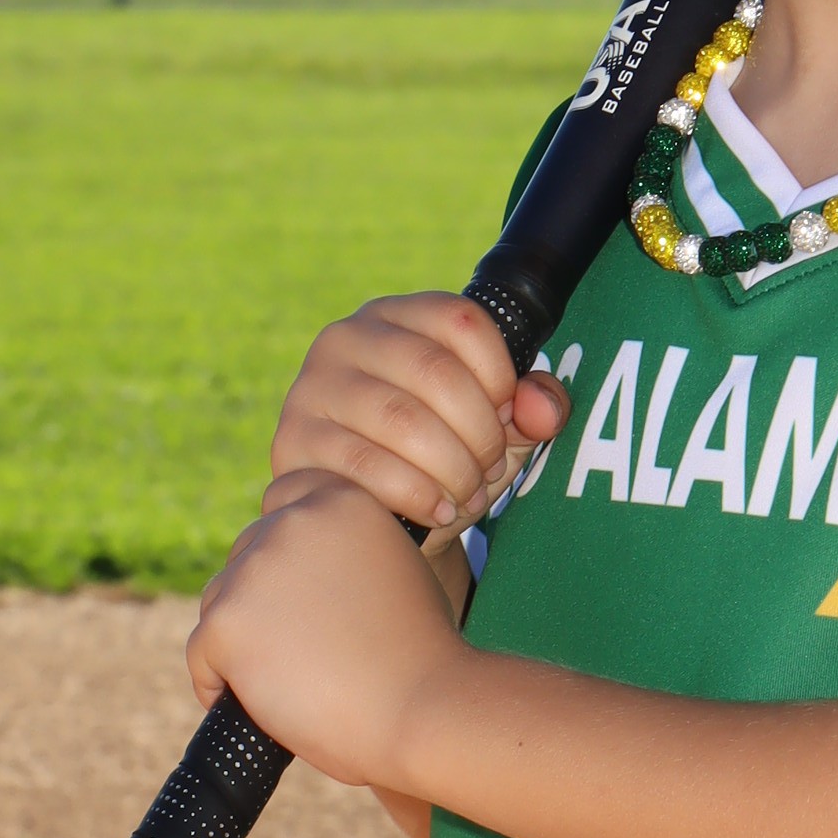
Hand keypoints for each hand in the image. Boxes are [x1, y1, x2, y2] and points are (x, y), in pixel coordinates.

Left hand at [187, 472, 461, 793]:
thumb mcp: (396, 572)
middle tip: (303, 649)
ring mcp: (254, 571)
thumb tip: (298, 570)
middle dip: (262, 598)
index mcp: (340, 500)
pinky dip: (219, 682)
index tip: (301, 589)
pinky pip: (202, 654)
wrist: (423, 710)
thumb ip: (346, 552)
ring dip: (242, 639)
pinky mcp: (226, 623)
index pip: (283, 499)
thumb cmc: (420, 659)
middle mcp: (292, 522)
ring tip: (288, 681)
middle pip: (246, 554)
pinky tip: (257, 702)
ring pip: (220, 603)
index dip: (284, 544)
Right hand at [267, 289, 568, 539]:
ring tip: (467, 494)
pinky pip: (368, 465)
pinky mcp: (295, 442)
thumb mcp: (496, 427)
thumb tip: (543, 408)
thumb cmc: (442, 458)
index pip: (461, 321)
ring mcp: (313, 387)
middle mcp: (347, 338)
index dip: (500, 376)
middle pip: (436, 372)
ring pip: (403, 421)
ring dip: (453, 469)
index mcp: (398, 316)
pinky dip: (418, 494)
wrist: (378, 521)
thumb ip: (533, 406)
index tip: (508, 419)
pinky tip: (439, 511)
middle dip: (480, 434)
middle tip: (490, 468)